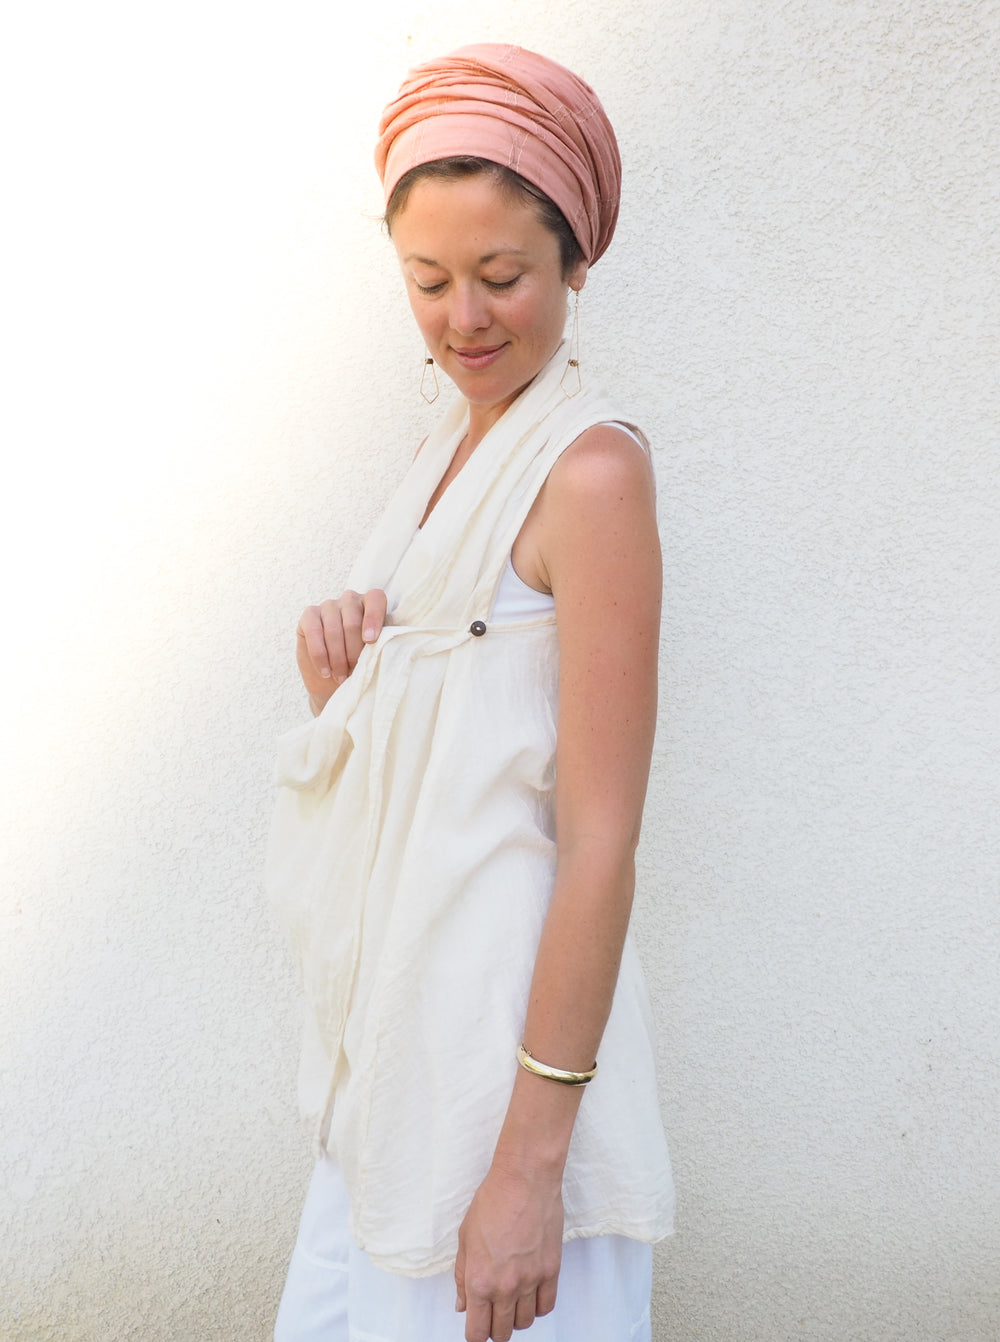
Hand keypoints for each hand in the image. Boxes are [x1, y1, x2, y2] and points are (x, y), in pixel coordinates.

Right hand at [295, 589, 386, 710]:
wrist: (334, 679)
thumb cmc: (360, 663)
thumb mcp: (375, 653)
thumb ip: (381, 644)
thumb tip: (385, 648)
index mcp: (371, 603)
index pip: (375, 599)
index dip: (374, 619)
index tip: (370, 642)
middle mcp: (350, 599)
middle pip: (352, 621)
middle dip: (354, 651)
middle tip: (354, 671)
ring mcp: (328, 605)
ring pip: (333, 629)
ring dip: (337, 658)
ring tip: (341, 677)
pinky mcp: (309, 615)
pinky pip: (313, 631)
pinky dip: (319, 654)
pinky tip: (325, 671)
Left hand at [454, 1162, 563, 1341]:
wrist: (524, 1180)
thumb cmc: (492, 1201)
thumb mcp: (465, 1238)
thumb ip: (462, 1276)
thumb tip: (463, 1304)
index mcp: (479, 1280)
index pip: (477, 1331)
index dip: (475, 1333)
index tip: (476, 1325)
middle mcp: (506, 1287)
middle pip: (502, 1332)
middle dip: (494, 1327)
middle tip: (492, 1312)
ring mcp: (531, 1280)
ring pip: (524, 1322)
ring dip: (516, 1316)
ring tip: (511, 1299)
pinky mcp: (551, 1270)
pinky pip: (546, 1306)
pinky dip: (537, 1306)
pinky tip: (530, 1293)